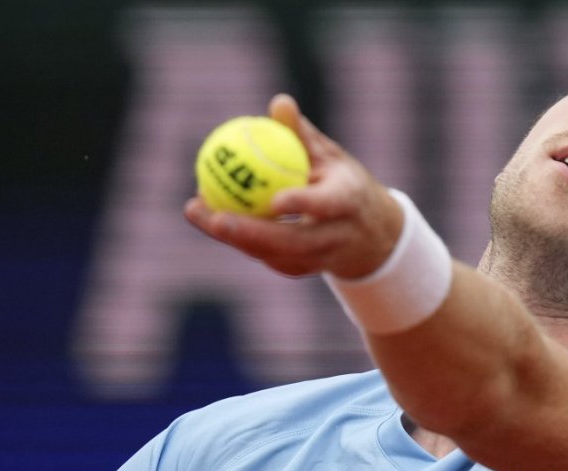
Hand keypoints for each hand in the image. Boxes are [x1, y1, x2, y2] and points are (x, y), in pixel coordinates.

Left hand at [184, 93, 402, 278]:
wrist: (371, 237)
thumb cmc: (343, 184)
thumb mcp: (330, 156)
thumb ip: (302, 134)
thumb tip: (279, 102)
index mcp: (348, 202)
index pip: (326, 205)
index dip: (302, 204)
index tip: (274, 201)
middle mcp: (335, 237)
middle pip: (292, 242)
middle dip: (251, 234)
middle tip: (215, 217)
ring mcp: (318, 259)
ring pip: (271, 253)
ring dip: (232, 235)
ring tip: (196, 210)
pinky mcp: (299, 270)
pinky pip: (264, 255)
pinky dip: (236, 237)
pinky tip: (209, 216)